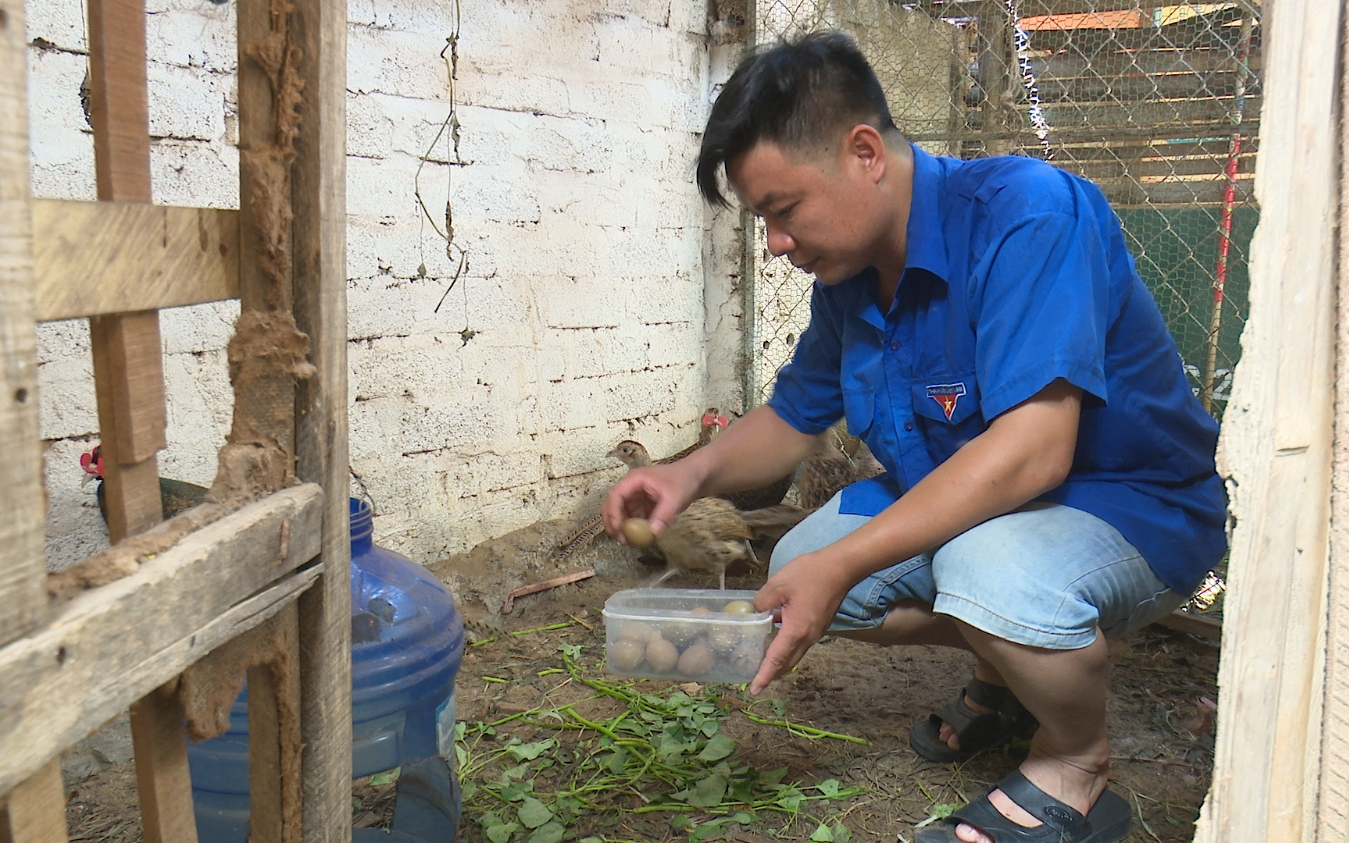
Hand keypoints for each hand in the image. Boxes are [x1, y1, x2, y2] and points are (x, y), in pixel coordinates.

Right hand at [601, 462, 702, 541]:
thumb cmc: (683, 480)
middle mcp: (631, 488)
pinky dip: (631, 529)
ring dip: (621, 528)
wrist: (693, 478)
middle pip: (611, 505)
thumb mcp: (675, 497)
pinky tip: (638, 539)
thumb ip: (664, 515)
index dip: (613, 513)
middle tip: (620, 539)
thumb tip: (653, 532)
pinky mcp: (640, 506)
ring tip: (629, 542)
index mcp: (635, 479)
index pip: (616, 495)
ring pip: (619, 514)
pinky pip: (631, 519)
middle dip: (612, 522)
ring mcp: (634, 497)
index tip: (618, 529)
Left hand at [749, 550, 853, 695]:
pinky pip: (801, 644)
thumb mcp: (778, 585)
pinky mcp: (820, 625)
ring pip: (796, 654)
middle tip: (756, 680)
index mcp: (796, 630)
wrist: (841, 568)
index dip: (764, 676)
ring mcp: (816, 632)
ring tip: (764, 664)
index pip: (776, 659)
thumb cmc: (810, 574)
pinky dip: (788, 650)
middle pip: (787, 663)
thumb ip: (762, 601)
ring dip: (780, 663)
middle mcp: (808, 637)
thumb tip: (757, 611)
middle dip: (772, 674)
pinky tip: (778, 640)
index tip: (754, 690)